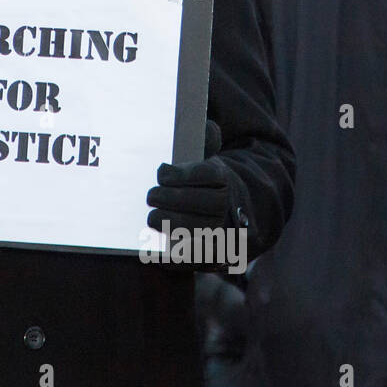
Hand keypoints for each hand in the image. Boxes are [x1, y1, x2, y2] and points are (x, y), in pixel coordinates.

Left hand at [146, 121, 249, 263]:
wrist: (236, 216)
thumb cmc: (209, 185)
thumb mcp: (208, 161)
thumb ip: (204, 143)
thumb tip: (208, 127)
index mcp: (227, 180)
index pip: (208, 174)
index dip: (180, 174)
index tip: (162, 172)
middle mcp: (231, 207)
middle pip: (205, 202)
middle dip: (171, 198)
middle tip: (151, 196)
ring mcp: (227, 235)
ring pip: (201, 231)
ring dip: (171, 224)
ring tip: (152, 218)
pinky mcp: (217, 259)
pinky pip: (195, 260)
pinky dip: (172, 256)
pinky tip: (154, 248)